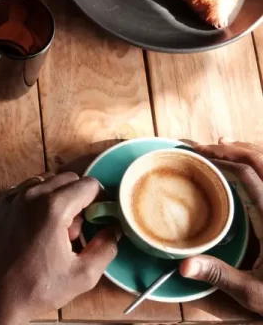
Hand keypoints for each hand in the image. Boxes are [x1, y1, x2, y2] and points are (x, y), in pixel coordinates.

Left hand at [0, 173, 119, 324]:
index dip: (100, 199)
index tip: (100, 216)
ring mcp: (9, 198)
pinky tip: (34, 227)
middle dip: (78, 198)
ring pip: (43, 182)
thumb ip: (106, 247)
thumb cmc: (39, 288)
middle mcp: (29, 195)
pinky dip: (33, 202)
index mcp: (53, 208)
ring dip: (56, 198)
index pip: (89, 185)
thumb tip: (114, 229)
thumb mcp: (84, 274)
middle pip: (67, 179)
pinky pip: (21, 191)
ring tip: (54, 230)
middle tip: (76, 229)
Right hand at [181, 140, 262, 314]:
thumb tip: (184, 265)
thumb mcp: (252, 291)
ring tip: (219, 151)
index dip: (225, 156)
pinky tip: (239, 172)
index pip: (251, 172)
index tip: (199, 152)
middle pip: (261, 160)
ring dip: (244, 154)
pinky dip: (253, 168)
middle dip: (231, 149)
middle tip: (202, 148)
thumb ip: (220, 275)